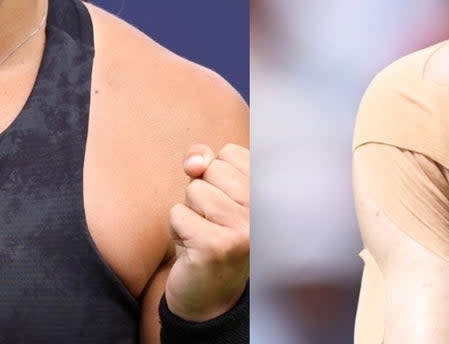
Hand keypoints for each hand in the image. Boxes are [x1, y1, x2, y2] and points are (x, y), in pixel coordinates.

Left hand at [164, 143, 249, 320]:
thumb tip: (194, 163)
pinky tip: (194, 249)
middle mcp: (266, 209)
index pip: (230, 153)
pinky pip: (178, 214)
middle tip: (214, 222)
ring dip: (189, 212)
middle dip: (202, 193)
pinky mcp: (217, 246)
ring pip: (194, 190)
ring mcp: (244, 229)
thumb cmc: (212, 234)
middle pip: (211, 169)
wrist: (210, 294)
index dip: (216, 175)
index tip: (227, 203)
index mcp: (271, 192)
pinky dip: (177, 230)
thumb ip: (203, 161)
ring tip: (204, 234)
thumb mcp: (212, 190)